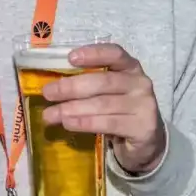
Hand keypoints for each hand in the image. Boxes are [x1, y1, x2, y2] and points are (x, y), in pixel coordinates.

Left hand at [40, 42, 166, 174]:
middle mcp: (140, 83)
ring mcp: (144, 105)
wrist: (147, 141)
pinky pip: (108, 123)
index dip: (93, 54)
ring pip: (103, 104)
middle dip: (72, 87)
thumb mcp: (108, 93)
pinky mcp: (143, 127)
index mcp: (131, 67)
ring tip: (51, 114)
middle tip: (48, 93)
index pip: (114, 54)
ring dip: (73, 109)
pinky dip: (85, 123)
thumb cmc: (120, 111)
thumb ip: (88, 83)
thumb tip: (52, 84)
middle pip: (104, 81)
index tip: (69, 58)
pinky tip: (68, 123)